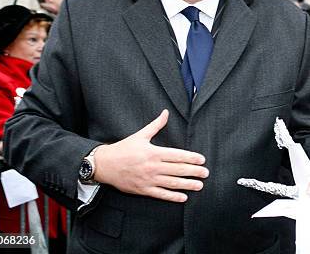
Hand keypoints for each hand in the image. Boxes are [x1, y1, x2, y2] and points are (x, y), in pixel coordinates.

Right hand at [94, 109, 208, 202]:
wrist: (104, 165)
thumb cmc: (123, 149)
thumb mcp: (140, 135)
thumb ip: (156, 125)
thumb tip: (166, 112)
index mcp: (153, 152)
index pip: (177, 155)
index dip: (191, 158)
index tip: (202, 160)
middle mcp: (152, 166)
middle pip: (177, 169)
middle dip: (193, 172)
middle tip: (206, 173)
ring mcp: (148, 179)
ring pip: (172, 183)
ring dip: (187, 184)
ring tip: (199, 185)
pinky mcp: (143, 190)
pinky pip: (161, 194)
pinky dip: (173, 196)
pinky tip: (183, 197)